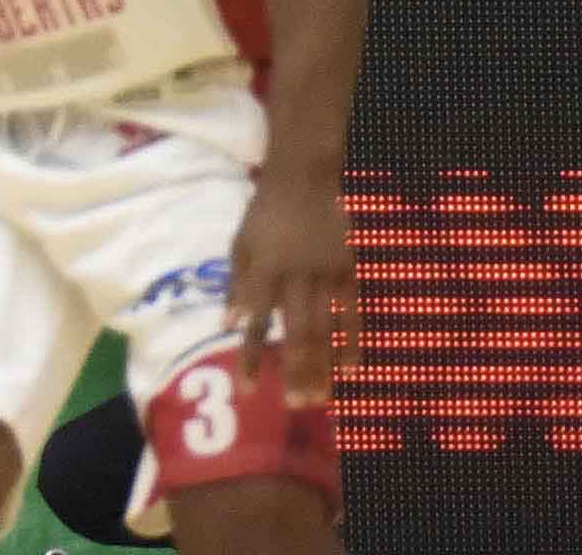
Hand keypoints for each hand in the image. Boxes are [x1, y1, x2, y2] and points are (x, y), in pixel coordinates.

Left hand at [229, 154, 347, 414]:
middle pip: (296, 331)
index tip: (248, 389)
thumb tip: (228, 324)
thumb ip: (236, 284)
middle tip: (295, 405)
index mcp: (263, 269)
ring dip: (324, 364)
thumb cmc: (267, 212)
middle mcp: (295, 276)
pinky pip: (354, 311)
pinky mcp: (350, 269)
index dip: (251, 355)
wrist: (306, 176)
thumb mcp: (241, 241)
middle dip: (295, 370)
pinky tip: (353, 368)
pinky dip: (353, 340)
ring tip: (321, 397)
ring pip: (327, 327)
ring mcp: (326, 273)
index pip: (255, 321)